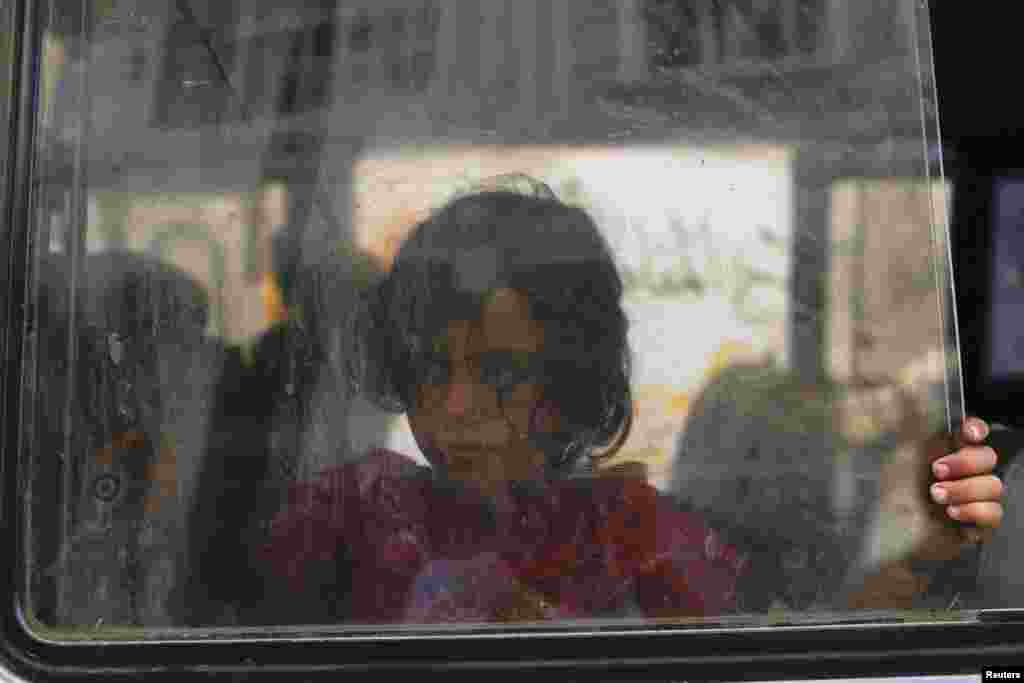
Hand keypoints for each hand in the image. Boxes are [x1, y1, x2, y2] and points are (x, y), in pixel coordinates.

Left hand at [877, 416, 1003, 564]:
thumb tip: (907, 388)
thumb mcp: (897, 455)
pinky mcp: (978, 524)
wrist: (890, 539)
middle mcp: (962, 473)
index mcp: (944, 452)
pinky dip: (972, 512)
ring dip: (962, 491)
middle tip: (936, 473)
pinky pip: (995, 512)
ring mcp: (972, 498)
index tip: (969, 434)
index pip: (974, 433)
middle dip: (964, 464)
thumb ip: (908, 423)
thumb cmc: (889, 496)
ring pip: (995, 485)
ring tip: (936, 499)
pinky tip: (951, 516)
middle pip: (989, 457)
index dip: (977, 430)